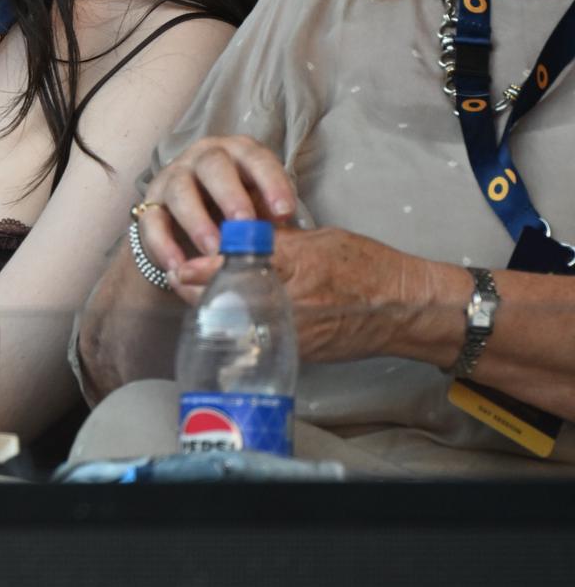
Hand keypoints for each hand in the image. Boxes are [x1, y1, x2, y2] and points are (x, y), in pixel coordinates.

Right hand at [133, 134, 300, 282]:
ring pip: (180, 191)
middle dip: (230, 195)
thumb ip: (268, 217)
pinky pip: (152, 222)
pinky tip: (178, 266)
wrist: (191, 223)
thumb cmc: (235, 212)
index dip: (271, 182)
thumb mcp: (259, 208)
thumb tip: (276, 233)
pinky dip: (164, 244)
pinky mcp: (150, 205)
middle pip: (213, 166)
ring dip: (197, 221)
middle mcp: (202, 159)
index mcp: (237, 154)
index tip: (284, 212)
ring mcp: (172, 178)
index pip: (255, 158)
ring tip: (214, 250)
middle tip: (244, 224)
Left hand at [175, 226, 457, 363]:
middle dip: (194, 290)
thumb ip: (274, 240)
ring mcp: (291, 331)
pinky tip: (230, 316)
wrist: (406, 310)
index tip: (181, 262)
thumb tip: (233, 234)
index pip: (227, 264)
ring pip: (232, 322)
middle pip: (219, 298)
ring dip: (212, 309)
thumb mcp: (319, 239)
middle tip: (182, 279)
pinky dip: (237, 327)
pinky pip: (254, 339)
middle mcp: (287, 301)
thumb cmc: (368, 267)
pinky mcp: (297, 352)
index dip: (197, 265)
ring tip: (201, 296)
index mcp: (292, 265)